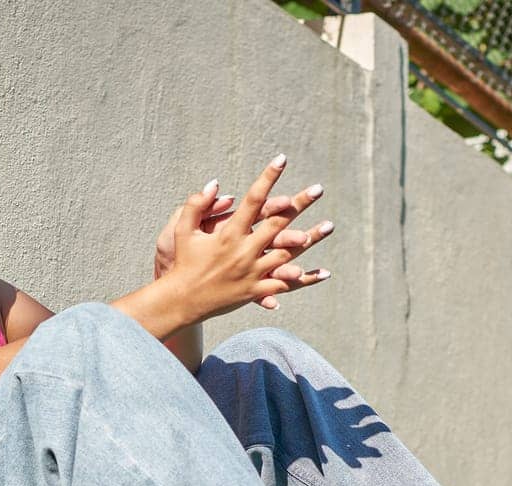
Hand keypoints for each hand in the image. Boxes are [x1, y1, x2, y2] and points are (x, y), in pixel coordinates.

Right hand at [157, 156, 332, 321]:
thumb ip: (196, 205)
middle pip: (278, 223)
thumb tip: (215, 184)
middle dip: (299, 204)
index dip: (268, 177)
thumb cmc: (182, 262)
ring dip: (311, 239)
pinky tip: (324, 273)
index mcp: (229, 233)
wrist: (182, 301)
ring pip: (288, 253)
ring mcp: (252, 272)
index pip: (253, 199)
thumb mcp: (182, 230)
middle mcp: (245, 251)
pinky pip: (284, 284)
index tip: (281, 160)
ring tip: (329, 225)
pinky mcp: (255, 291)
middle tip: (318, 188)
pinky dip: (304, 279)